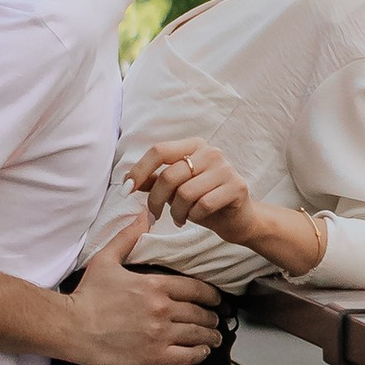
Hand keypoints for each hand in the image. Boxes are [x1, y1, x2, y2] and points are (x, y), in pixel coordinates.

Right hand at [61, 223, 223, 364]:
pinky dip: (199, 354)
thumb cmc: (87, 295)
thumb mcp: (106, 259)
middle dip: (212, 317)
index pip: (195, 288)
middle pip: (199, 313)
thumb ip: (127, 237)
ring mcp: (159, 334)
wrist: (72, 327)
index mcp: (154, 285)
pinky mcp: (153, 355)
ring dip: (210, 335)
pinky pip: (187, 356)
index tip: (216, 299)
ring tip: (215, 336)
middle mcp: (162, 309)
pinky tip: (202, 352)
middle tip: (216, 319)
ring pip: (197, 334)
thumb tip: (142, 215)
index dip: (211, 295)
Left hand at [125, 138, 257, 240]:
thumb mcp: (175, 190)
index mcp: (194, 146)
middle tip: (154, 215)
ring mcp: (225, 168)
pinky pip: (204, 204)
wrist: (238, 218)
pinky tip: (196, 217)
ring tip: (179, 218)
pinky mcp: (237, 186)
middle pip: (170, 175)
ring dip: (177, 212)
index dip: (139, 170)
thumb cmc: (204, 200)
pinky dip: (194, 216)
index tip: (126, 189)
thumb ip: (154, 181)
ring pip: (185, 192)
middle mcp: (211, 152)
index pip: (159, 150)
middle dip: (156, 200)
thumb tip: (127, 179)